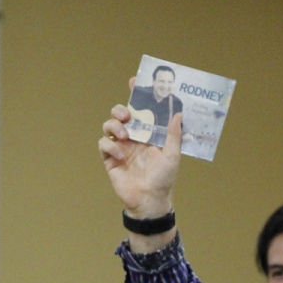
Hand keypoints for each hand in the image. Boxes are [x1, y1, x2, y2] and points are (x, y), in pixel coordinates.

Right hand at [98, 78, 181, 224]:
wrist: (149, 200)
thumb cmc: (164, 179)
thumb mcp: (172, 155)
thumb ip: (173, 134)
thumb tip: (178, 113)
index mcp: (149, 134)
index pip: (141, 110)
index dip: (136, 95)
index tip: (134, 81)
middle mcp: (133, 138)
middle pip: (121, 114)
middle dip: (121, 110)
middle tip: (127, 116)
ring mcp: (121, 147)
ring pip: (109, 126)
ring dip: (114, 126)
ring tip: (125, 136)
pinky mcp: (110, 159)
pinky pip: (103, 144)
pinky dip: (110, 146)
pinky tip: (121, 155)